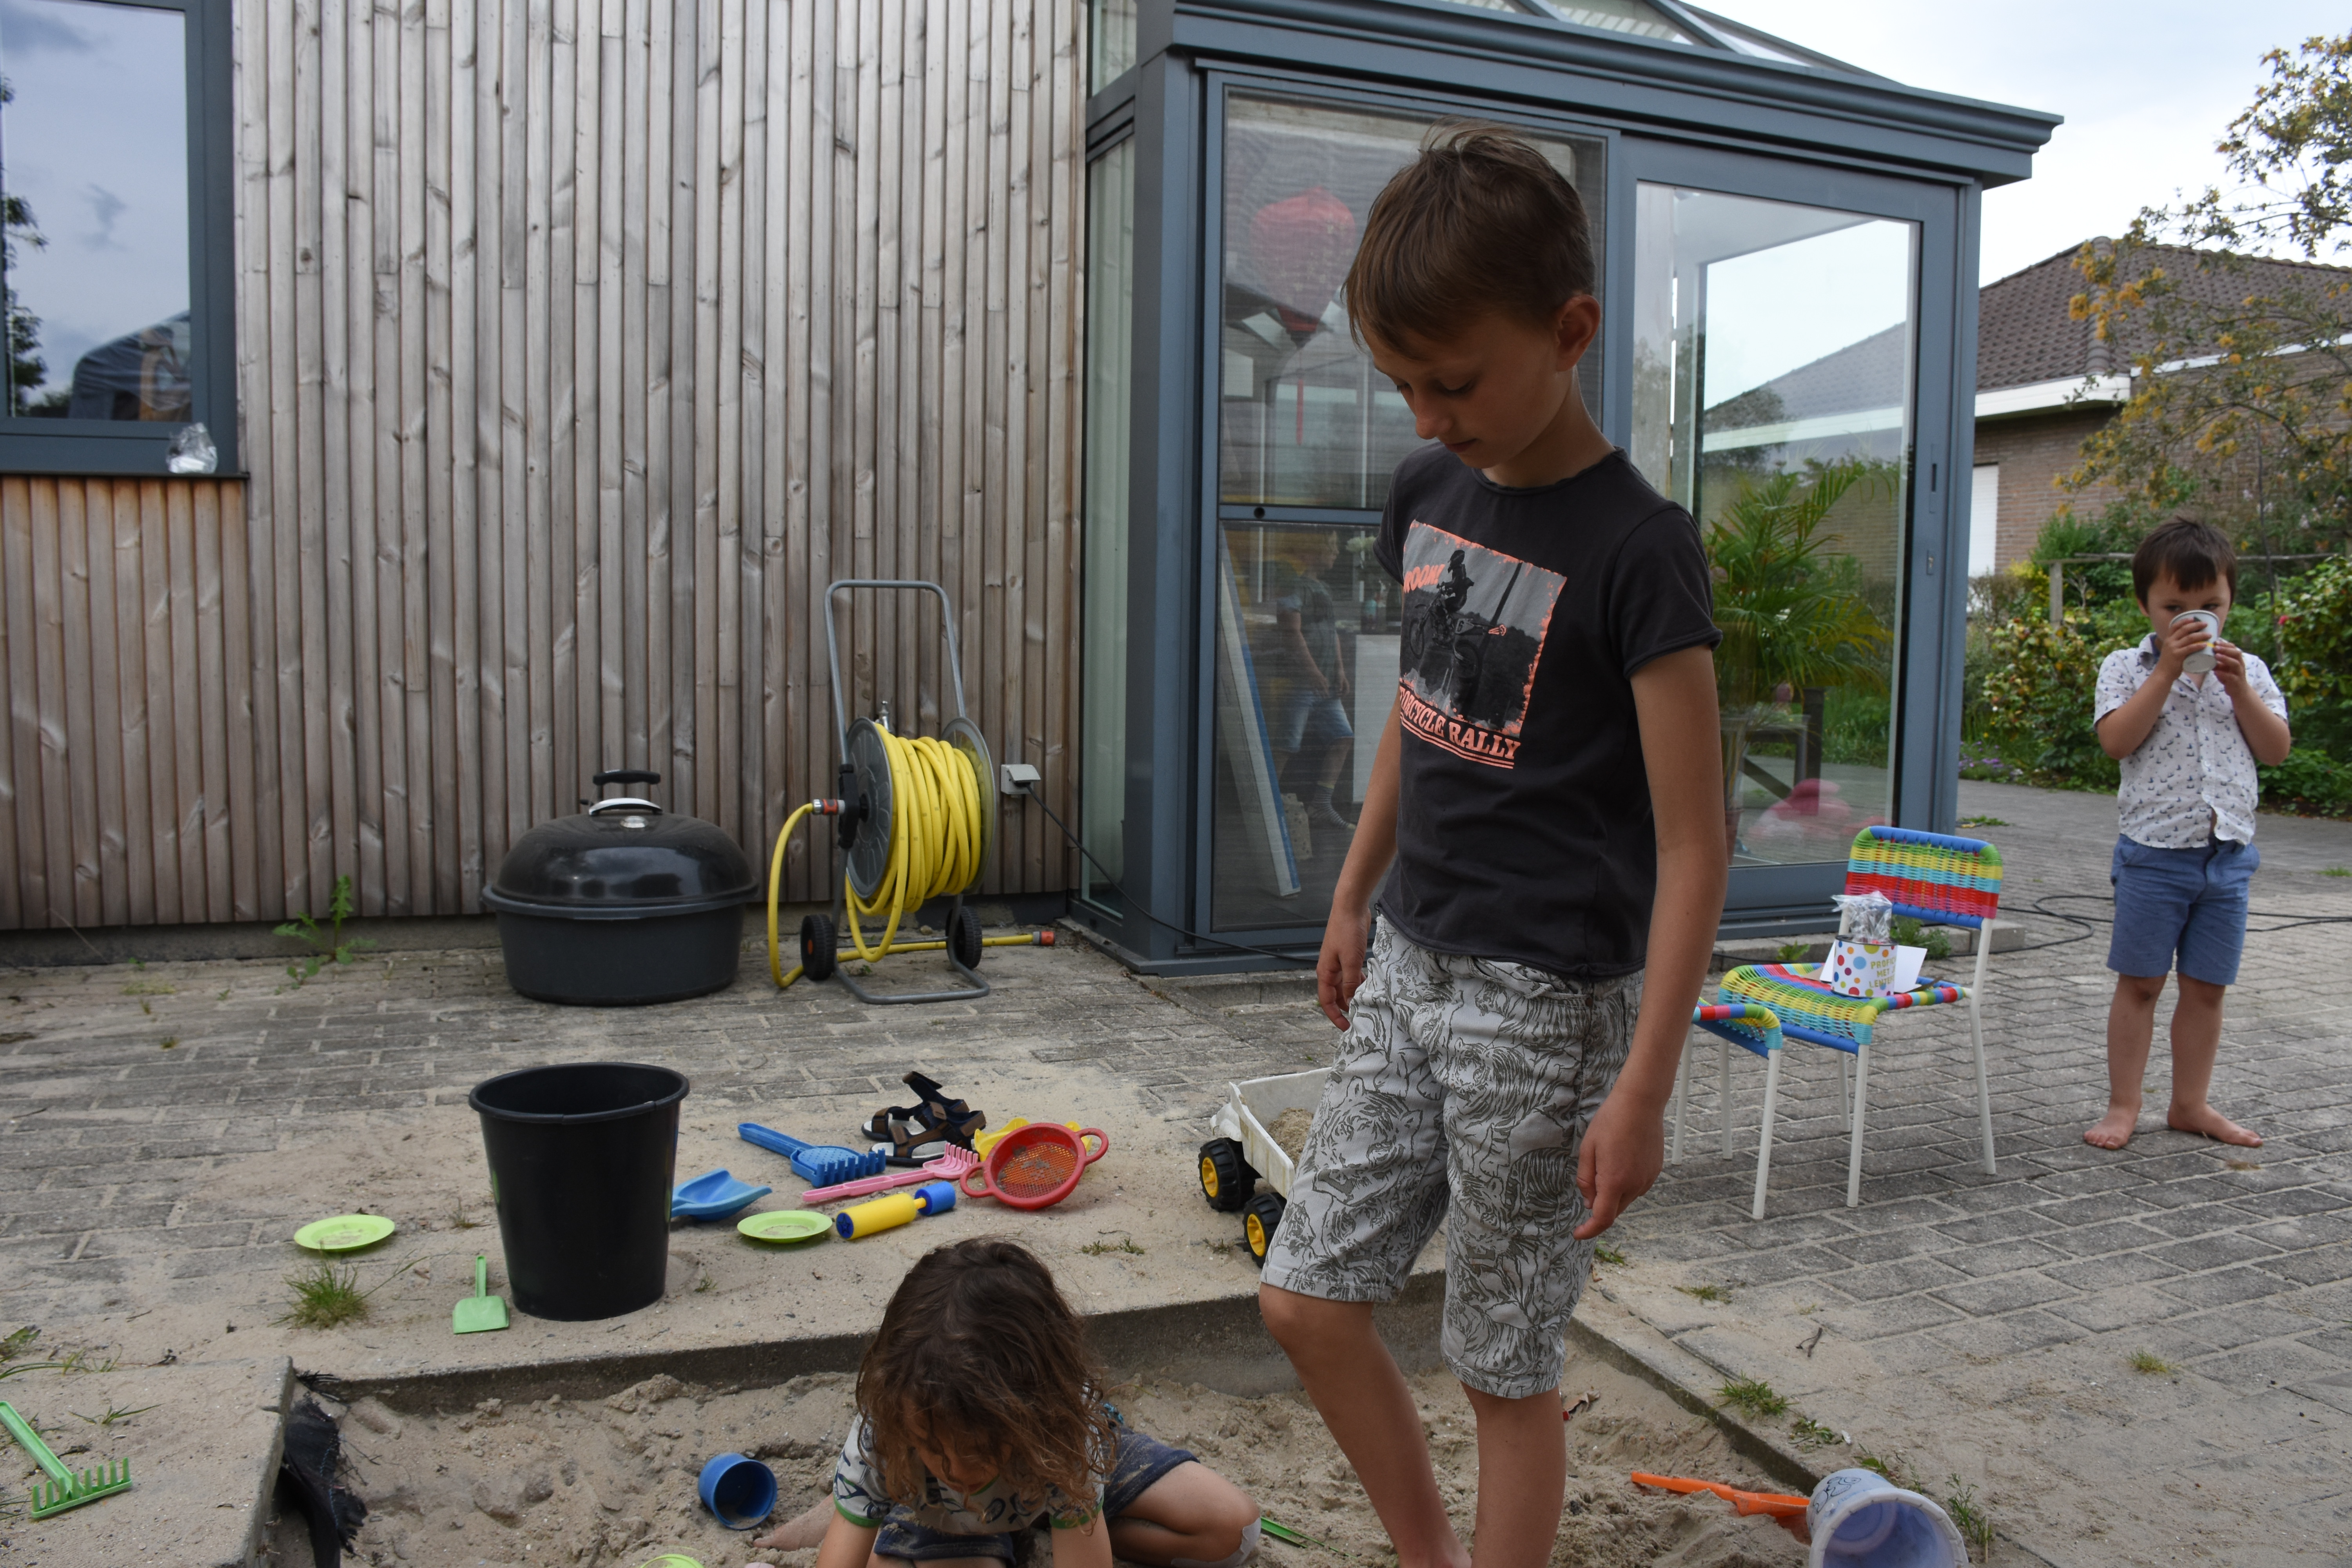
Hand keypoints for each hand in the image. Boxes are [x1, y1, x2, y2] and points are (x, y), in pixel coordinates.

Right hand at [1317, 900, 1370, 1028]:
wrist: (1350, 907)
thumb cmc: (1347, 931)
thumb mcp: (1351, 960)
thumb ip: (1351, 982)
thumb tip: (1352, 1001)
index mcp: (1325, 972)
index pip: (1326, 1001)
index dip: (1335, 1016)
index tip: (1346, 1027)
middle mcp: (1330, 970)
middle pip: (1336, 996)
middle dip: (1346, 1008)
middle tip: (1361, 1018)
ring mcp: (1339, 963)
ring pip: (1345, 986)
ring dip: (1354, 995)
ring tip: (1368, 1004)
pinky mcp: (1348, 956)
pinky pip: (1352, 975)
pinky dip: (1359, 982)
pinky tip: (1370, 986)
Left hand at [1573, 1087, 1666, 1238]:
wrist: (1640, 1103)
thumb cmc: (1610, 1122)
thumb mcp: (1587, 1149)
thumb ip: (1585, 1179)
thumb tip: (1588, 1203)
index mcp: (1614, 1181)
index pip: (1603, 1218)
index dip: (1589, 1230)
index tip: (1578, 1234)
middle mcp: (1635, 1185)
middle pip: (1614, 1210)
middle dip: (1600, 1206)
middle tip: (1591, 1181)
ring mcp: (1648, 1179)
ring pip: (1626, 1199)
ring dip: (1614, 1193)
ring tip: (1607, 1161)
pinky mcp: (1655, 1171)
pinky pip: (1637, 1187)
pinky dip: (1626, 1184)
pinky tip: (1621, 1160)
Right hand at [2154, 614, 2207, 677]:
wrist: (2163, 674)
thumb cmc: (2169, 663)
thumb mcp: (2171, 650)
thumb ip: (2178, 645)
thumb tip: (2192, 642)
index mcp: (2168, 639)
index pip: (2175, 626)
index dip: (2184, 621)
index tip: (2193, 618)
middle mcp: (2170, 642)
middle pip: (2184, 629)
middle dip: (2196, 625)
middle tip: (2205, 624)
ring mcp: (2173, 648)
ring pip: (2189, 638)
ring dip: (2201, 635)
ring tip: (2210, 635)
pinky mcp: (2177, 655)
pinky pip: (2190, 648)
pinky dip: (2198, 646)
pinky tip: (2205, 645)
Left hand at [2212, 638, 2248, 693]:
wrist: (2238, 691)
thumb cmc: (2229, 676)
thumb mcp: (2223, 667)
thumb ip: (2216, 661)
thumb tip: (2203, 653)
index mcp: (2237, 659)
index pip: (2234, 648)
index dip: (2225, 644)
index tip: (2215, 641)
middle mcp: (2240, 664)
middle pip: (2237, 653)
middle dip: (2226, 649)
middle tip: (2215, 647)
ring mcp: (2239, 673)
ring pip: (2236, 663)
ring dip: (2226, 658)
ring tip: (2216, 656)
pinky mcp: (2236, 681)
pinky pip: (2231, 677)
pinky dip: (2223, 674)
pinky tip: (2216, 672)